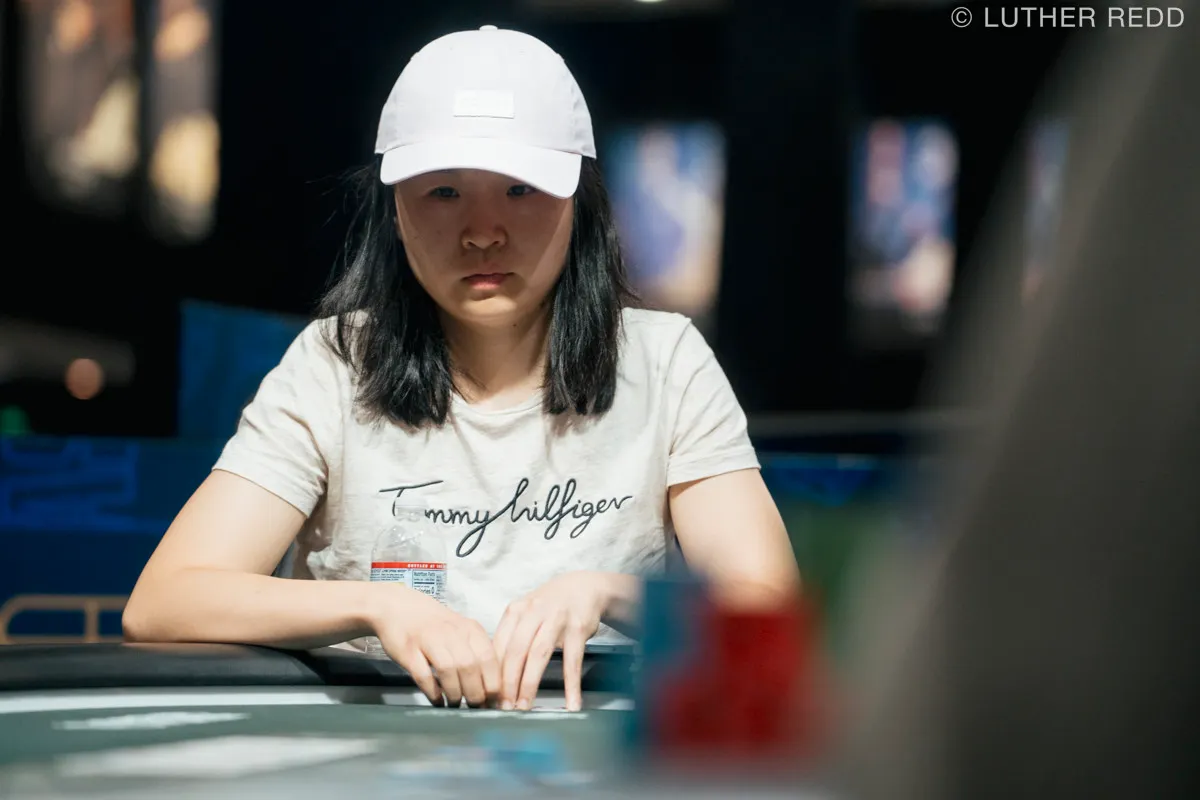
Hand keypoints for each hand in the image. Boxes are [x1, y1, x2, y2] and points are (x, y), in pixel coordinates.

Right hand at [370, 585, 500, 708]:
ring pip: (448, 670)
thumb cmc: (435, 625)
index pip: (489, 658)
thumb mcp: (462, 632)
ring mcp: (428, 640)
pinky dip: (432, 691)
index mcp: (470, 629)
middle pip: (470, 667)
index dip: (492, 683)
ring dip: (455, 693)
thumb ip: (476, 653)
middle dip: (475, 693)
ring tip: (455, 704)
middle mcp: (451, 632)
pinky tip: (437, 700)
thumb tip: (491, 689)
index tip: (492, 701)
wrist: (398, 607)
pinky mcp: (408, 650)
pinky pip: (423, 675)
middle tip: (474, 707)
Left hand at [492, 571, 611, 710]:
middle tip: (503, 707)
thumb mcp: (525, 613)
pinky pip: (573, 661)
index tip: (488, 695)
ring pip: (538, 655)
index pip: (498, 645)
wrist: (584, 587)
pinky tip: (571, 703)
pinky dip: (572, 685)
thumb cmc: (549, 606)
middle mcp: (534, 612)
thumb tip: (493, 672)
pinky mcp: (578, 628)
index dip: (491, 672)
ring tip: (524, 707)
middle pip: (515, 651)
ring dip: (529, 684)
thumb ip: (510, 637)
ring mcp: (556, 619)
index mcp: (516, 611)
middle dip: (507, 683)